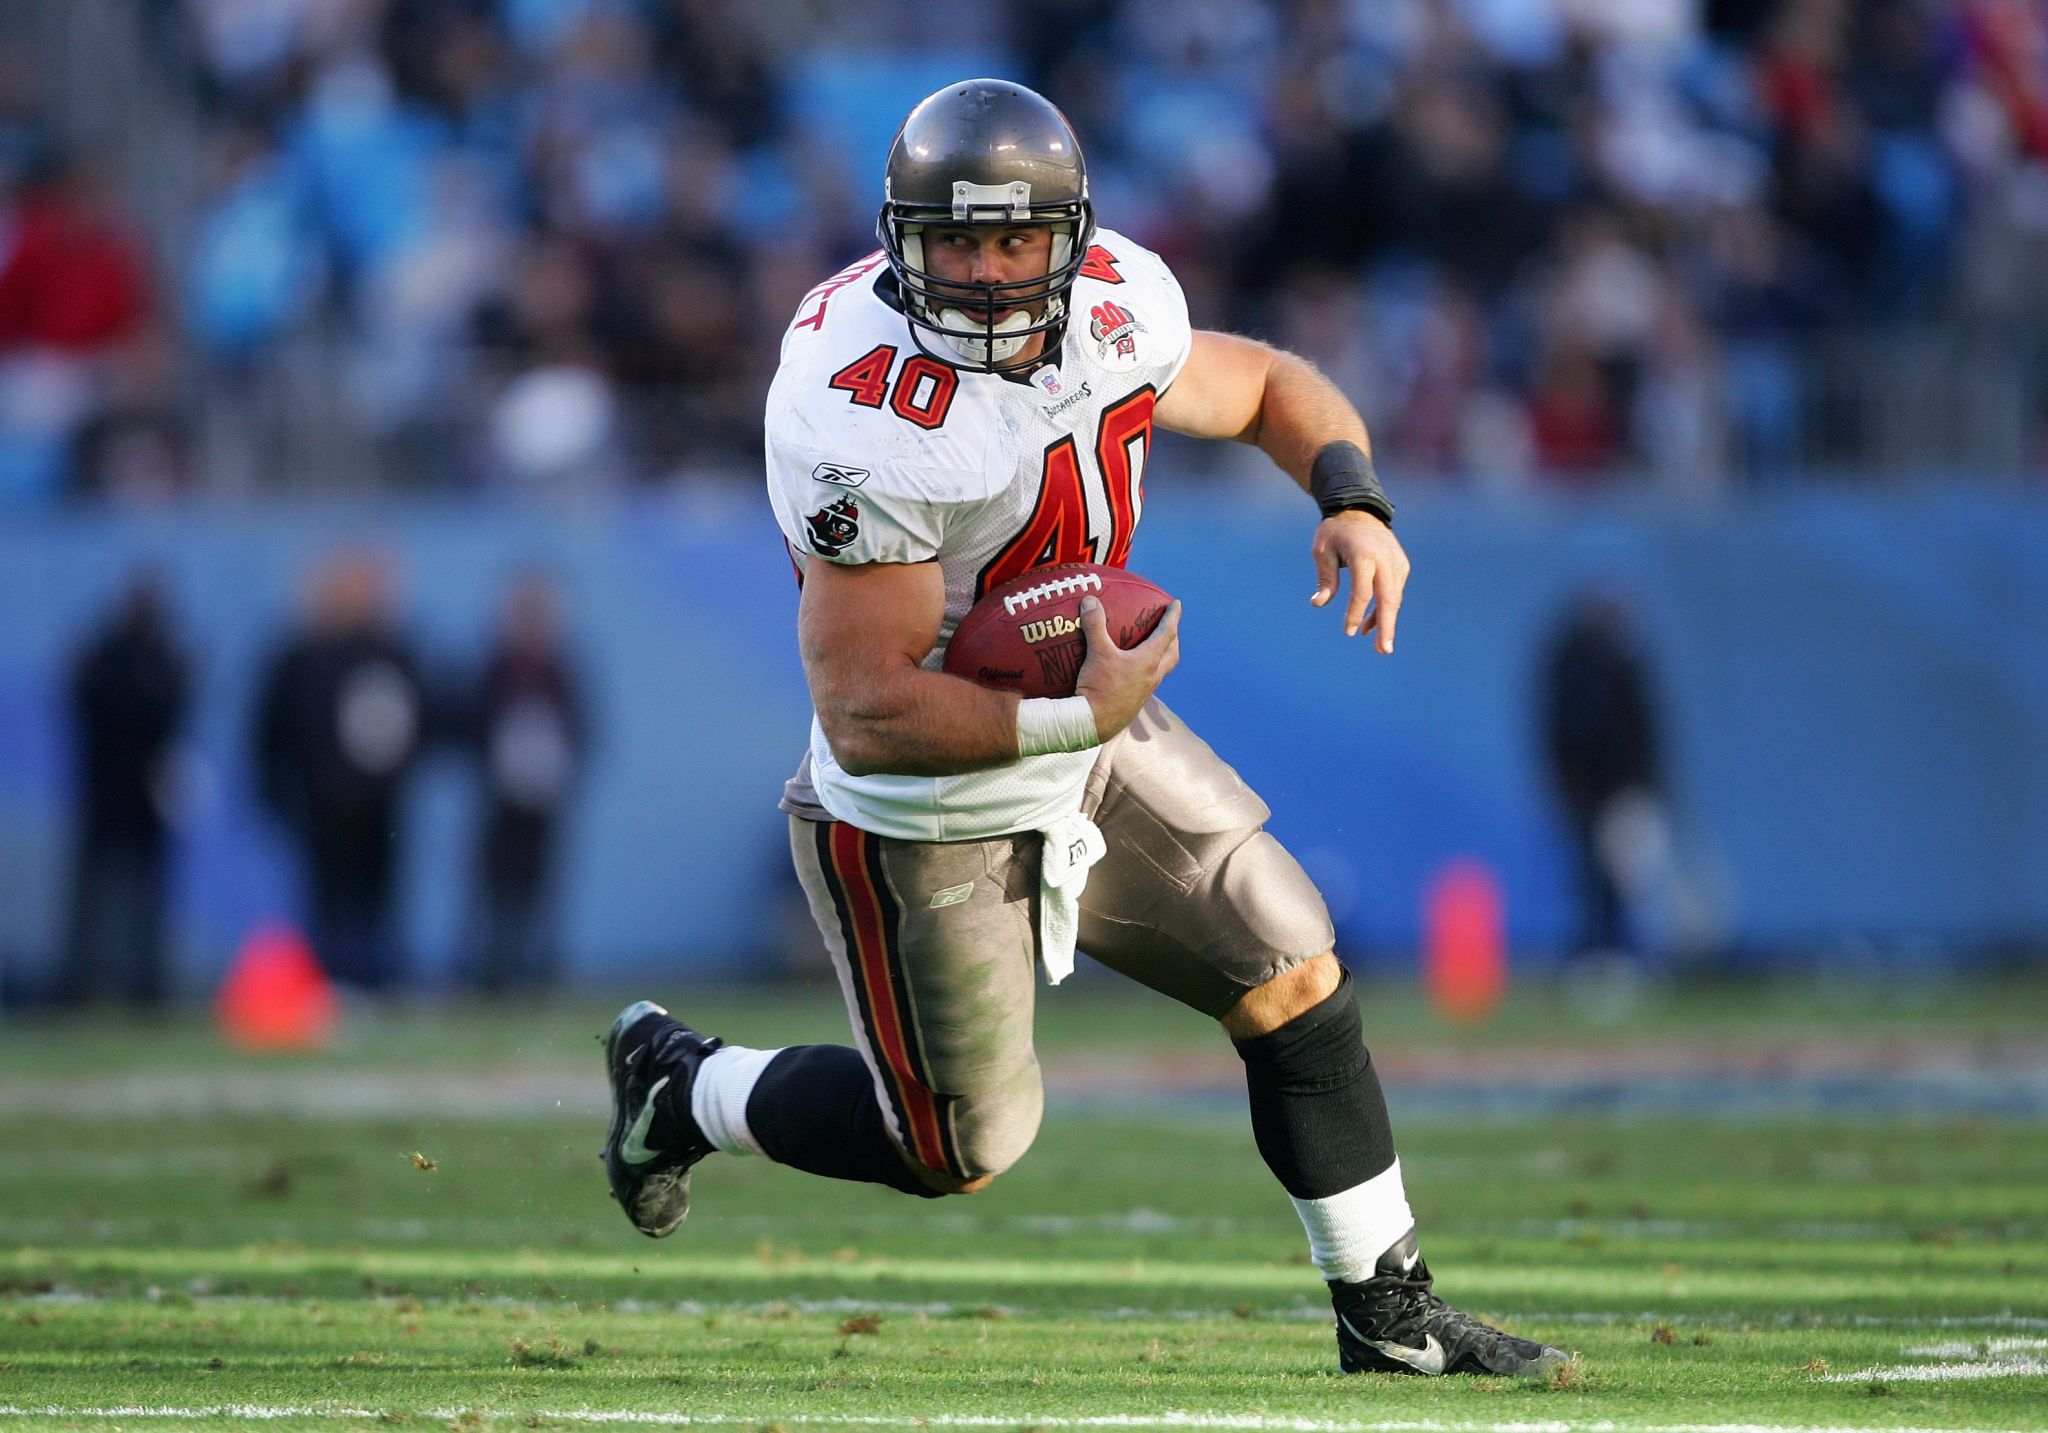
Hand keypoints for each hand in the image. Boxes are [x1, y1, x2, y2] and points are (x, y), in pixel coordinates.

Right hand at [1074, 595, 1181, 740]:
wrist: (1093, 723)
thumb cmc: (1099, 687)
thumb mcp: (1097, 653)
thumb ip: (1094, 625)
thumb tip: (1090, 600)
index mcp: (1148, 661)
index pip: (1166, 633)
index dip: (1173, 617)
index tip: (1176, 604)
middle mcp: (1152, 676)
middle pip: (1172, 653)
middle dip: (1174, 638)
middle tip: (1169, 627)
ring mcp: (1146, 690)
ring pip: (1163, 669)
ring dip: (1164, 655)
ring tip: (1155, 647)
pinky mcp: (1136, 701)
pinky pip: (1149, 681)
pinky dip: (1148, 670)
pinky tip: (1133, 670)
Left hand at [1310, 511, 1408, 652]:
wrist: (1360, 508)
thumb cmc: (1335, 531)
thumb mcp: (1323, 550)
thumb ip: (1325, 577)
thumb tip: (1319, 603)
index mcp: (1364, 555)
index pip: (1362, 591)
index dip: (1356, 613)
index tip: (1349, 632)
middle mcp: (1385, 560)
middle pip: (1388, 599)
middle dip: (1387, 627)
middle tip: (1383, 651)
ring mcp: (1397, 562)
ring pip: (1393, 598)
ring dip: (1386, 622)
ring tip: (1378, 647)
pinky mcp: (1401, 565)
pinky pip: (1394, 592)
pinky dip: (1384, 609)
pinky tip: (1371, 625)